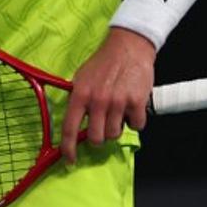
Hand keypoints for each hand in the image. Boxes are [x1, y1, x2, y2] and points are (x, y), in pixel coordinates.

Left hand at [60, 27, 155, 162]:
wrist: (129, 46)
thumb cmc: (104, 62)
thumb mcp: (82, 77)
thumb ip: (77, 99)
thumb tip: (73, 123)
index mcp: (80, 94)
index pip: (70, 128)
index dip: (68, 149)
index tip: (70, 160)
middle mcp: (98, 100)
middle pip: (96, 138)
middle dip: (99, 137)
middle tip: (102, 126)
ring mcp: (118, 102)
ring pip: (115, 134)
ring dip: (116, 128)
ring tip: (117, 111)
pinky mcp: (137, 102)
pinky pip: (136, 126)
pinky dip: (135, 121)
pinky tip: (131, 108)